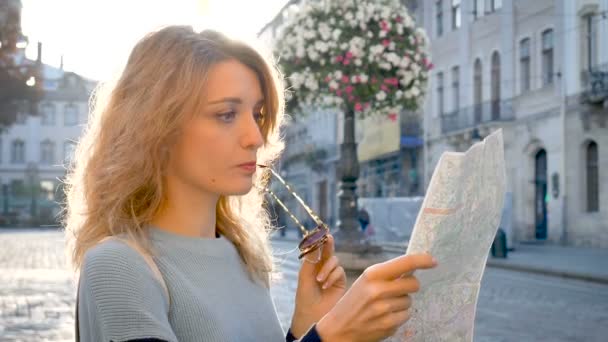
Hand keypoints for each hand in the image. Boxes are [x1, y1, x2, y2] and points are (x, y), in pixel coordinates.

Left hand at [290, 235, 346, 337]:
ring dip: (327, 268)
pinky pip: (340, 271)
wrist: (312, 314)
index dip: (318, 241)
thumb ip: (310, 258)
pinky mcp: (340, 282)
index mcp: (312, 265)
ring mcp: (333, 274)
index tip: (319, 232)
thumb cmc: (305, 296)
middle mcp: (323, 268)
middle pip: (328, 251)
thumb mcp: (305, 275)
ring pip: (334, 261)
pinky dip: (332, 276)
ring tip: (319, 280)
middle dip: (328, 244)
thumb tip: (313, 240)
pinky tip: (325, 286)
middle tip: (328, 237)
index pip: (317, 249)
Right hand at [316, 253, 437, 341]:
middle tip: (397, 290)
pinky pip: (405, 316)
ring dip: (401, 303)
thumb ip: (387, 274)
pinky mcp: (388, 325)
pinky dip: (398, 316)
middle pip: (413, 283)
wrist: (338, 328)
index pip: (405, 263)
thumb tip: (414, 267)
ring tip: (383, 306)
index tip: (434, 261)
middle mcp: (378, 290)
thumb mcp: (366, 281)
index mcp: (372, 275)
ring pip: (409, 302)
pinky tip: (383, 317)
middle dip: (410, 286)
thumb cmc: (354, 301)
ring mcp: (384, 309)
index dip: (423, 260)